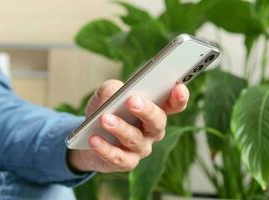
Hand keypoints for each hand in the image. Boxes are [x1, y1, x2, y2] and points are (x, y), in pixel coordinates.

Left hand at [68, 79, 188, 172]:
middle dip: (147, 111)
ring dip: (120, 128)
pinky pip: (118, 157)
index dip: (179, 98)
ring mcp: (141, 148)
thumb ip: (112, 89)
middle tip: (133, 101)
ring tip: (104, 118)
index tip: (178, 88)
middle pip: (157, 122)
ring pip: (135, 139)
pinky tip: (94, 139)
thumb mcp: (106, 94)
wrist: (89, 135)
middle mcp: (152, 131)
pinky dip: (105, 148)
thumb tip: (114, 94)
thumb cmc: (105, 110)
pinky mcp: (126, 162)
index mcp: (154, 110)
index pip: (174, 104)